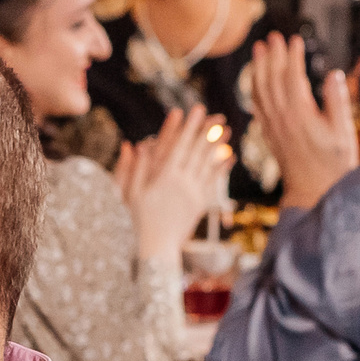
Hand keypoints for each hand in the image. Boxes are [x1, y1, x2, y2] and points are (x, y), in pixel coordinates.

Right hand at [114, 106, 230, 265]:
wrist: (156, 249)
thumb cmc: (137, 222)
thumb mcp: (129, 194)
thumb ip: (134, 168)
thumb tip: (134, 144)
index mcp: (164, 178)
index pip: (179, 145)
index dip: (188, 127)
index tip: (195, 111)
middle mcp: (183, 183)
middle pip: (197, 151)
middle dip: (206, 131)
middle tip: (216, 114)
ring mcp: (194, 193)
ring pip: (208, 164)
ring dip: (218, 145)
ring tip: (227, 129)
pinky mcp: (200, 204)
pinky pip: (213, 182)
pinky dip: (222, 168)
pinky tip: (229, 157)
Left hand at [244, 33, 358, 210]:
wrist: (313, 191)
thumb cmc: (333, 165)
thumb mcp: (343, 133)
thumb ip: (337, 102)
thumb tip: (334, 75)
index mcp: (300, 115)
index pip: (292, 77)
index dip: (291, 56)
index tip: (293, 39)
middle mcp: (281, 118)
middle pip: (271, 80)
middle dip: (271, 56)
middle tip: (272, 36)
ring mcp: (272, 127)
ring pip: (260, 91)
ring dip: (258, 68)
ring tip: (258, 50)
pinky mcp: (269, 134)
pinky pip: (257, 106)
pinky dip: (255, 89)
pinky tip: (255, 80)